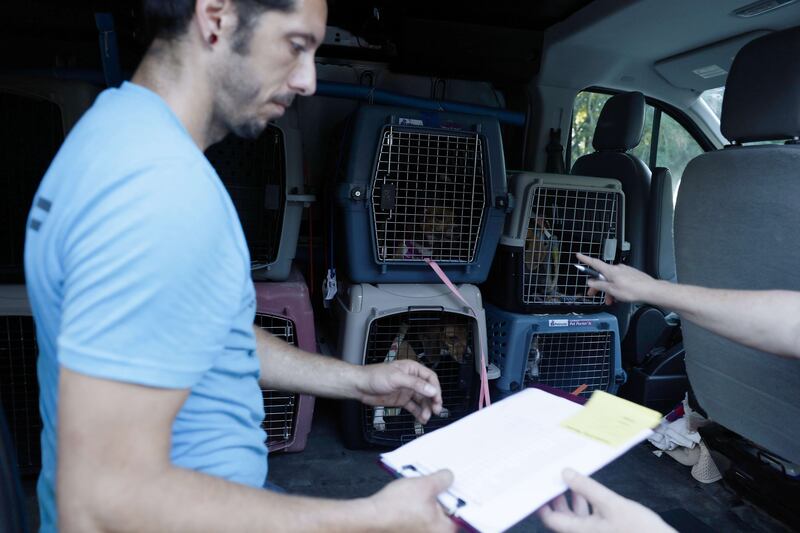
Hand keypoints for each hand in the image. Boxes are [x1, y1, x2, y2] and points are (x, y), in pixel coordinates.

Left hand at [357, 359, 442, 423]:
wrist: (360, 386)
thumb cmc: (375, 376)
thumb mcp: (396, 378)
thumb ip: (415, 384)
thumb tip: (432, 390)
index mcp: (412, 369)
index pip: (430, 378)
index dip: (435, 388)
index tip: (437, 399)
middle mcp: (411, 379)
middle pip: (428, 390)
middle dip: (433, 401)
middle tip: (436, 410)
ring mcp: (407, 390)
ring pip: (422, 400)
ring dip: (426, 409)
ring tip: (425, 417)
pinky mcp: (401, 400)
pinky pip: (413, 407)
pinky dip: (418, 413)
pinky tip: (421, 419)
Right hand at [369, 470, 456, 532]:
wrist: (370, 518)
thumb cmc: (394, 509)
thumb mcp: (424, 485)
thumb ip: (441, 480)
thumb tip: (448, 477)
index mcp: (444, 530)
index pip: (461, 512)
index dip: (457, 495)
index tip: (453, 485)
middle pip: (445, 512)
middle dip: (440, 497)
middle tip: (433, 484)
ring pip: (429, 514)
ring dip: (425, 501)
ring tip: (417, 490)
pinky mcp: (407, 532)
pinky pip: (417, 518)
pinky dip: (415, 508)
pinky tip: (407, 498)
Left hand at [539, 469, 675, 532]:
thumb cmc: (639, 530)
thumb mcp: (611, 503)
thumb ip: (587, 488)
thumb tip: (566, 474)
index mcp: (580, 531)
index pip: (550, 518)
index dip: (541, 502)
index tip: (537, 485)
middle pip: (561, 517)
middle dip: (555, 498)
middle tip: (552, 478)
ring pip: (575, 517)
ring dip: (571, 499)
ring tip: (569, 481)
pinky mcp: (606, 530)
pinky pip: (589, 517)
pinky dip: (586, 503)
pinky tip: (590, 491)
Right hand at [576, 253, 658, 304]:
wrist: (650, 290)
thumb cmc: (633, 290)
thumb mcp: (612, 290)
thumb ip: (600, 285)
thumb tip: (591, 281)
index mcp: (610, 271)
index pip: (594, 263)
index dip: (585, 259)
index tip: (578, 255)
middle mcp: (617, 268)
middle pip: (602, 275)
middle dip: (598, 285)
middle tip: (593, 294)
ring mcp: (625, 271)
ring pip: (611, 280)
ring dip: (608, 290)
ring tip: (611, 300)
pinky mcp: (631, 274)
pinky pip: (619, 280)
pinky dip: (616, 288)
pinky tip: (619, 296)